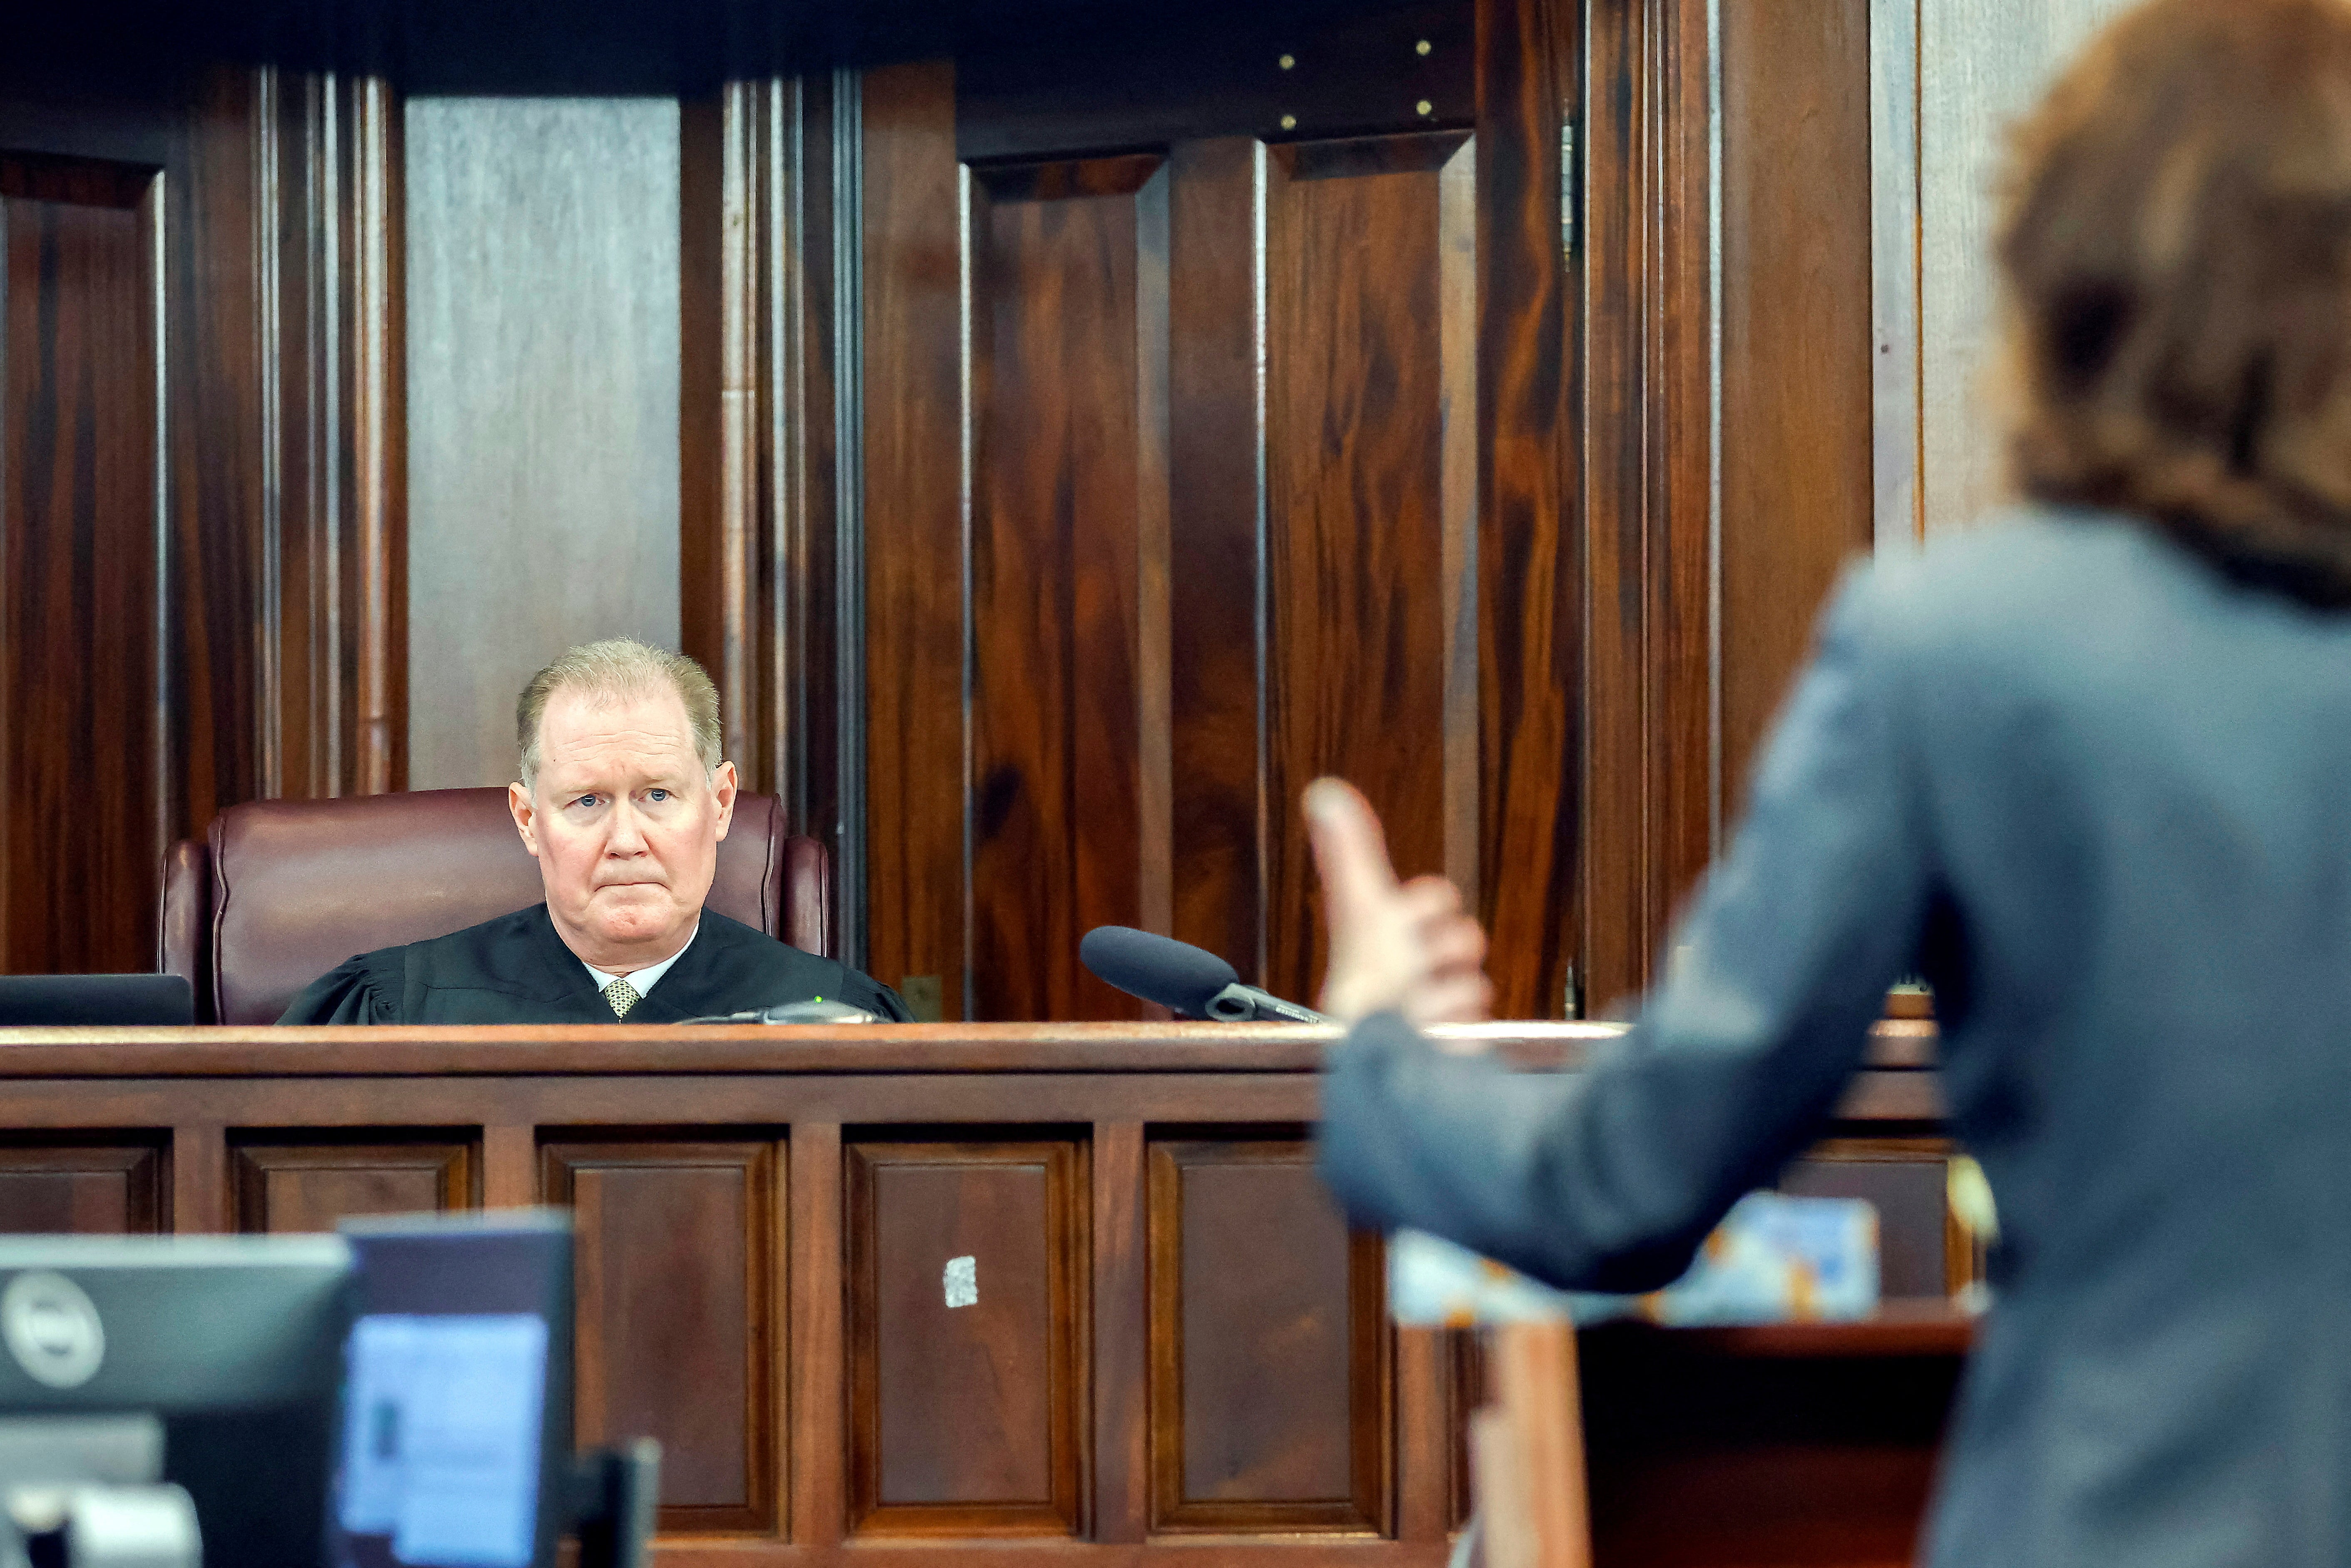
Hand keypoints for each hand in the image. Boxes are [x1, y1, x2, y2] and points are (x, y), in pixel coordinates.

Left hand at [1304, 778, 1493, 1026]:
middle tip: (1415, 964)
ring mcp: (1435, 1008)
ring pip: (1474, 982)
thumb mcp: (1361, 911)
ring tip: (1418, 1005)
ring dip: (1447, 993)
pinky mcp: (1451, 1043)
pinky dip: (1453, 1026)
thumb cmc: (1368, 986)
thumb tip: (1325, 790)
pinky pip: (1477, 1022)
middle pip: (1465, 937)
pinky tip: (1433, 1033)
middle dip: (1446, 947)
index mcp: (1390, 934)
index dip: (1430, 905)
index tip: (1407, 920)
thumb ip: (1349, 856)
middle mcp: (1413, 969)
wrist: (1384, 1060)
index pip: (1435, 898)